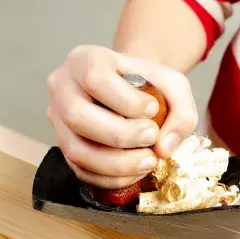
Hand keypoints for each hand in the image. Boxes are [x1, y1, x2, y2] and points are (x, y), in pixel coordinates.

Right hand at [46, 45, 197, 188]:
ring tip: (149, 161)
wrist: (136, 93)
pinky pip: (81, 171)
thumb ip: (181, 112)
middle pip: (78, 117)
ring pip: (76, 151)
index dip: (127, 101)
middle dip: (121, 135)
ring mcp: (58, 120)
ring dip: (117, 164)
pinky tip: (136, 171)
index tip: (153, 109)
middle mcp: (62, 87)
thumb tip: (163, 148)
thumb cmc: (150, 86)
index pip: (96, 79)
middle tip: (152, 137)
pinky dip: (112, 178)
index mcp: (85, 60)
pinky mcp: (65, 148)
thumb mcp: (175, 86)